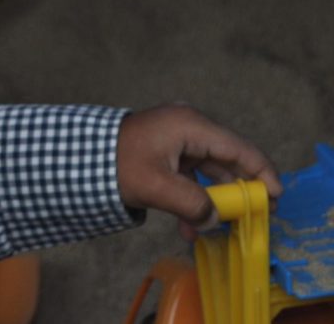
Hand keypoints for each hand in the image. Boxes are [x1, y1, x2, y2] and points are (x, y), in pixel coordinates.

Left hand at [117, 103, 280, 240]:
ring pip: (208, 170)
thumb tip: (214, 220)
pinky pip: (189, 175)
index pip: (239, 148)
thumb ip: (192, 204)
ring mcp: (176, 138)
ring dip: (212, 200)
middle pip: (227, 159)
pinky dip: (193, 197)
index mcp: (190, 125)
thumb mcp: (157, 187)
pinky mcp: (165, 151)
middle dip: (239, 190)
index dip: (261, 173)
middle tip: (255, 216)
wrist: (77, 156)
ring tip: (220, 228)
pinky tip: (190, 227)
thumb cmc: (115, 163)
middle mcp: (188, 126)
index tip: (276, 197)